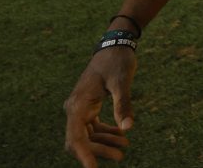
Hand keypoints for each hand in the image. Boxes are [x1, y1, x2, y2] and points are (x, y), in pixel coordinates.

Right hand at [63, 48, 136, 166]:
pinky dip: (106, 133)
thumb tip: (128, 128)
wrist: (115, 46)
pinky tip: (121, 136)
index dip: (84, 154)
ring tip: (125, 148)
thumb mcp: (122, 82)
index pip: (75, 137)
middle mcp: (74, 109)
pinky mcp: (88, 107)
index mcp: (78, 104)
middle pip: (80, 139)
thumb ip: (123, 105)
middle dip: (98, 150)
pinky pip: (93, 127)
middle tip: (121, 156)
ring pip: (87, 135)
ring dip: (104, 143)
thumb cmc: (117, 62)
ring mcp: (80, 109)